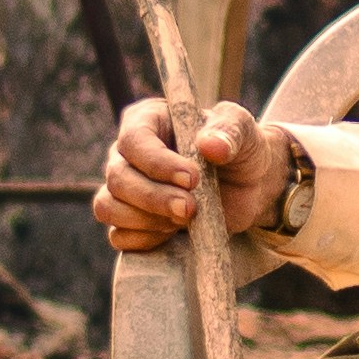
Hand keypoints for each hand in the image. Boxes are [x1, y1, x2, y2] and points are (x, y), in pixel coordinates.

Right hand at [95, 93, 293, 252]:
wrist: (249, 185)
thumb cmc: (239, 149)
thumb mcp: (242, 130)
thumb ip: (229, 131)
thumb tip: (210, 145)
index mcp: (148, 120)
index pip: (134, 140)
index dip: (158, 163)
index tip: (192, 178)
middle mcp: (127, 154)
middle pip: (118, 177)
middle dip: (154, 198)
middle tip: (191, 208)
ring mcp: (125, 189)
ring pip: (109, 207)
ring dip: (147, 219)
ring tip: (186, 217)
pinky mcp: (130, 221)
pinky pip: (119, 236)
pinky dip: (146, 238)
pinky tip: (175, 230)